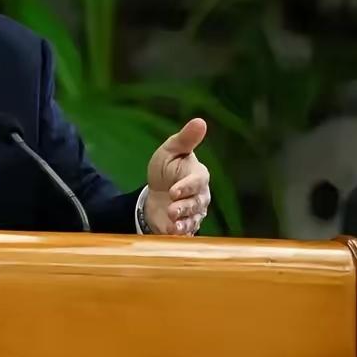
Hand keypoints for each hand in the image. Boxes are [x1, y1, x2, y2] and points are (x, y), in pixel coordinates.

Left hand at [144, 118, 210, 235]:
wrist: (155, 193)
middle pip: (196, 203)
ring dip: (183, 224)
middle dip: (184, 207)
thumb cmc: (166, 169)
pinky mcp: (186, 227)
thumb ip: (185, 139)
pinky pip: (187, 233)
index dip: (186, 187)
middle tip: (171, 210)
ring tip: (173, 227)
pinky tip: (172, 236)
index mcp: (198, 175)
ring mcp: (194, 213)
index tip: (173, 191)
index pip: (197, 181)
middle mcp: (200, 196)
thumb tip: (200, 121)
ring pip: (193, 220)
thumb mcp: (171, 150)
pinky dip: (181, 235)